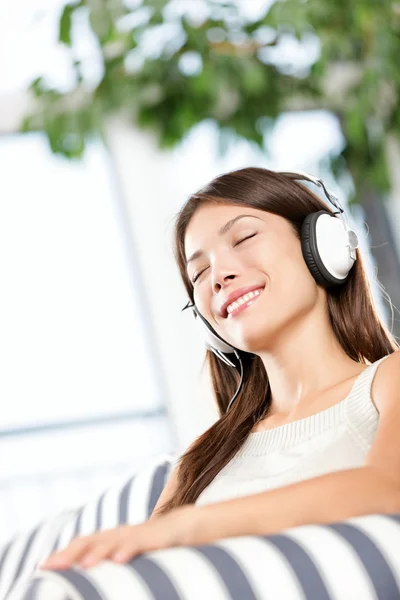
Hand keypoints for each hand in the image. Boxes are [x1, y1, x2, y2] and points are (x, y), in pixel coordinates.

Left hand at [39, 506, 197, 569]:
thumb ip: (110, 564)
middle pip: (92, 540)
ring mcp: (138, 534)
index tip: (43, 566)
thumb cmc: (153, 546)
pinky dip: (128, 549)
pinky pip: (141, 542)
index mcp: (112, 540)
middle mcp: (121, 535)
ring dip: (97, 552)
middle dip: (72, 552)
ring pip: (113, 541)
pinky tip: (118, 560)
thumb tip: (89, 581)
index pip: (84, 544)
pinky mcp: (157, 536)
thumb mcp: (128, 556)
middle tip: (52, 566)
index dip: (65, 553)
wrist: (187, 526)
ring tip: (82, 565)